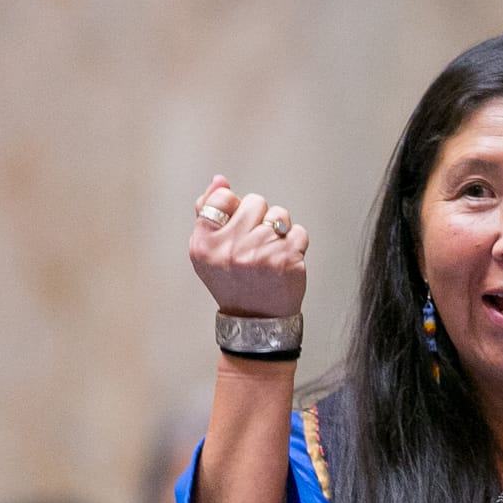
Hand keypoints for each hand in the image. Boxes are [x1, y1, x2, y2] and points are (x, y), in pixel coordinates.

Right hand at [190, 174, 308, 318]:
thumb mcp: (208, 252)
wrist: (257, 322)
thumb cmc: (233, 282)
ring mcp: (260, 253)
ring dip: (279, 230)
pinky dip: (295, 244)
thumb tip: (219, 180)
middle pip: (255, 201)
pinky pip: (298, 232)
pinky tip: (283, 261)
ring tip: (269, 254)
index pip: (222, 198)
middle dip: (259, 218)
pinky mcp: (287, 258)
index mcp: (205, 244)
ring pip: (279, 214)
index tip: (237, 226)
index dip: (233, 207)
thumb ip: (207, 213)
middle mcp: (230, 248)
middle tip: (254, 245)